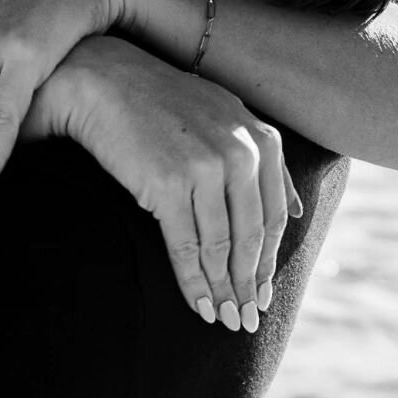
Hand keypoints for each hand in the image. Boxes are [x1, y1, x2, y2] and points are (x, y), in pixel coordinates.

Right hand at [29, 37, 301, 332]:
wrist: (99, 78)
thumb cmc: (156, 100)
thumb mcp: (223, 115)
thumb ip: (262, 157)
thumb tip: (298, 210)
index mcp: (259, 138)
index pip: (273, 214)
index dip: (269, 260)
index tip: (263, 292)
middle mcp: (241, 152)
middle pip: (252, 234)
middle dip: (250, 283)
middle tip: (246, 319)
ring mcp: (205, 168)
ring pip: (221, 246)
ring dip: (223, 290)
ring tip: (223, 319)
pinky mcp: (168, 184)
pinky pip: (186, 245)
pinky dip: (193, 282)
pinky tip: (196, 304)